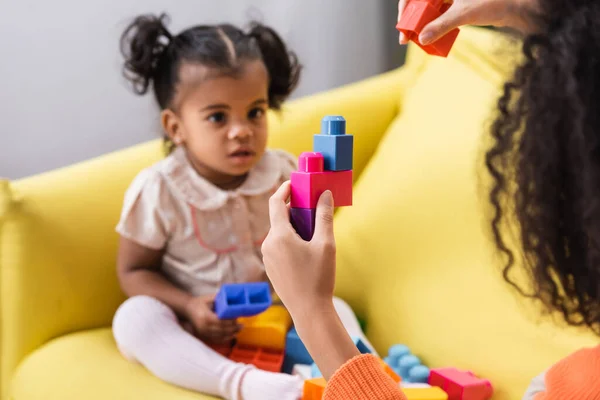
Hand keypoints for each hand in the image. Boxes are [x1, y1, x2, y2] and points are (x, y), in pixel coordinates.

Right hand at [183, 295, 240, 343]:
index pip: (220, 321)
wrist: (188, 310)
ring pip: (220, 336)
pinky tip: (231, 336)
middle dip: (233, 328)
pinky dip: (225, 339)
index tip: (237, 318)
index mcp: (205, 316)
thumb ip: (220, 299)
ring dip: (231, 334)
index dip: (230, 322)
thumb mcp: (209, 298)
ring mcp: (203, 333)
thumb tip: (232, 299)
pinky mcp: (203, 336)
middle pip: (222, 330)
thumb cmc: (199, 302)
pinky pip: (216, 340)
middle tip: (241, 325)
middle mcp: (204, 326)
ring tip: (239, 330)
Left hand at [261, 181, 335, 317]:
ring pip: (280, 233)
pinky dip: (290, 240)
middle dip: (296, 211)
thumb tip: (325, 194)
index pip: (275, 202)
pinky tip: (307, 250)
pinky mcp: (270, 267)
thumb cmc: (319, 278)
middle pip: (280, 218)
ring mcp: (268, 257)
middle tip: (314, 209)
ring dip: (294, 227)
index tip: (294, 183)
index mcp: (280, 236)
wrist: (309, 311)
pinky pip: (279, 246)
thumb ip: (324, 216)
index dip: (284, 189)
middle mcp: (269, 244)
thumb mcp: (326, 244)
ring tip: (314, 234)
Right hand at [397, 0, 538, 45]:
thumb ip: (442, 26)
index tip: (402, 25)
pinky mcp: (453, 7)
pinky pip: (435, 17)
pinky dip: (431, 28)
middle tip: (405, 39)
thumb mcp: (464, 14)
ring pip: (426, 12)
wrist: (512, 7)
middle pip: (418, 5)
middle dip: (410, 21)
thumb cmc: (491, 3)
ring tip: (416, 41)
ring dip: (419, 27)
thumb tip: (422, 39)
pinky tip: (430, 40)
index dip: (404, 8)